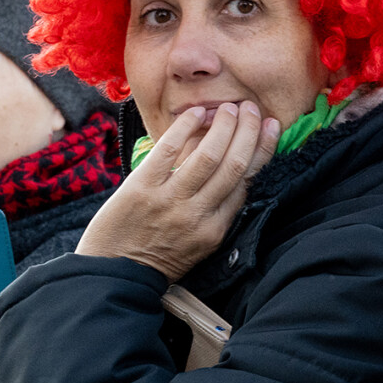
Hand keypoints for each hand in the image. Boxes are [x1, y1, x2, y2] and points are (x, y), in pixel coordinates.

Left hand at [75, 102, 279, 281]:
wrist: (113, 274)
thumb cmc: (156, 257)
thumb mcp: (198, 245)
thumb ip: (217, 212)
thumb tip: (234, 170)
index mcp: (215, 230)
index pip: (246, 183)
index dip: (261, 150)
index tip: (268, 127)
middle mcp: (197, 216)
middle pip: (233, 166)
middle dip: (247, 132)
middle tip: (251, 109)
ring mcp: (169, 201)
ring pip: (207, 156)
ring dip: (223, 126)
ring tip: (230, 108)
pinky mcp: (141, 189)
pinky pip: (169, 151)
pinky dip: (185, 128)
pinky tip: (196, 113)